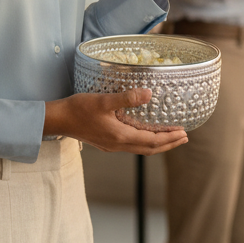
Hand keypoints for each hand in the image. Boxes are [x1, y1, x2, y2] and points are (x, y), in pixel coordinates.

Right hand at [44, 90, 187, 154]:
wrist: (59, 119)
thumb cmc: (79, 109)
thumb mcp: (104, 101)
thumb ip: (127, 98)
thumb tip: (149, 94)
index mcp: (121, 136)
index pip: (152, 141)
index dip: (169, 138)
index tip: (184, 133)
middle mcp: (118, 144)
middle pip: (150, 148)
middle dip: (168, 143)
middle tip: (184, 137)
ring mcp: (112, 145)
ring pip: (141, 148)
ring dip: (158, 144)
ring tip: (171, 137)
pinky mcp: (107, 142)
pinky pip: (132, 145)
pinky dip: (145, 141)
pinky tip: (146, 134)